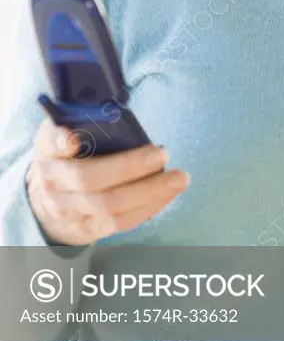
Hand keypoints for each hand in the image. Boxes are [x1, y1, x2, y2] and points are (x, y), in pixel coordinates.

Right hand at [26, 119, 190, 245]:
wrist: (46, 201)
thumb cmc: (65, 157)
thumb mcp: (64, 133)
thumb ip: (83, 120)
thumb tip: (118, 110)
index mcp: (49, 151)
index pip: (52, 144)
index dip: (61, 142)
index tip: (74, 140)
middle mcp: (54, 184)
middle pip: (89, 179)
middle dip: (129, 167)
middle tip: (163, 154)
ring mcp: (69, 211)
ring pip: (109, 206)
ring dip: (149, 192)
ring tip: (179, 179)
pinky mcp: (86, 230)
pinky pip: (120, 223)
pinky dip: (148, 208)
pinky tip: (169, 194)